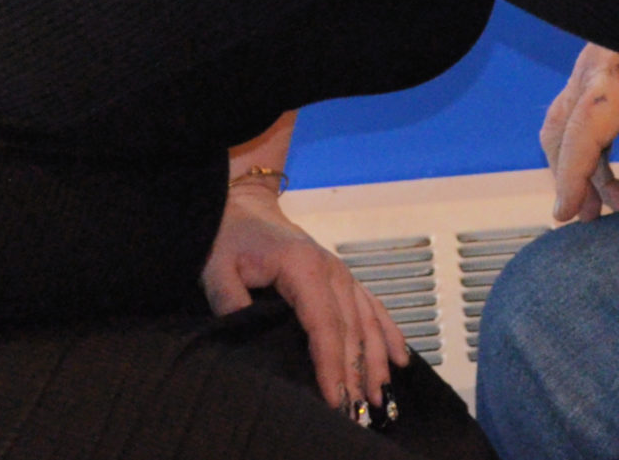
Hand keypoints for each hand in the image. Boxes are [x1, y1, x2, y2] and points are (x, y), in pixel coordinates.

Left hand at [201, 179, 408, 417]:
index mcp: (304, 268)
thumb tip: (243, 332)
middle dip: (357, 373)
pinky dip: (389, 334)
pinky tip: (400, 359)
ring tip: (379, 397)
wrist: (247, 206)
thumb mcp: (218, 267)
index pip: (324, 325)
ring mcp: (343, 274)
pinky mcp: (344, 279)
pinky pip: (374, 308)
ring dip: (376, 361)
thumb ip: (230, 300)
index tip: (335, 396)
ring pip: (368, 322)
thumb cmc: (231, 236)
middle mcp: (332, 272)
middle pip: (351, 330)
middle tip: (358, 412)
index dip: (332, 364)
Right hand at [541, 43, 618, 221]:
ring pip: (568, 124)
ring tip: (614, 203)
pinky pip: (582, 111)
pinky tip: (610, 169)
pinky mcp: (602, 66)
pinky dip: (590, 146)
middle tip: (596, 219)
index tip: (566, 213)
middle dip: (573, 178)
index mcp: (613, 71)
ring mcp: (592, 65)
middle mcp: (592, 69)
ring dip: (582, 166)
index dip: (572, 178)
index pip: (581, 134)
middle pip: (562, 132)